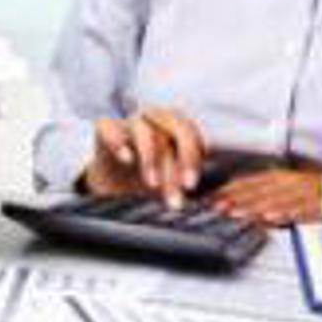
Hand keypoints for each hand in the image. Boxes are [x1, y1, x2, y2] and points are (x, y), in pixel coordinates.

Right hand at [84, 107, 205, 208]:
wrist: (111, 183)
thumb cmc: (150, 179)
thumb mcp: (173, 183)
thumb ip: (190, 185)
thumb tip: (217, 202)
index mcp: (179, 128)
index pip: (193, 136)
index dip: (194, 158)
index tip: (191, 185)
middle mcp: (157, 120)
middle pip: (176, 128)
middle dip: (182, 158)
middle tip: (183, 187)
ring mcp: (130, 122)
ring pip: (144, 130)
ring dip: (151, 157)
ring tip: (153, 184)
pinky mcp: (105, 128)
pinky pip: (109, 127)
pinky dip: (118, 141)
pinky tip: (126, 159)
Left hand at [210, 168, 321, 226]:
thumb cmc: (308, 190)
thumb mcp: (282, 185)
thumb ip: (259, 192)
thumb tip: (232, 197)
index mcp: (277, 176)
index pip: (248, 182)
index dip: (229, 190)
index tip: (211, 198)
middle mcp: (286, 182)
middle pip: (257, 191)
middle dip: (236, 199)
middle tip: (217, 207)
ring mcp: (300, 193)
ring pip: (274, 200)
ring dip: (254, 207)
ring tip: (237, 214)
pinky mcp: (314, 204)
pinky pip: (298, 209)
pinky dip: (285, 212)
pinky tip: (272, 217)